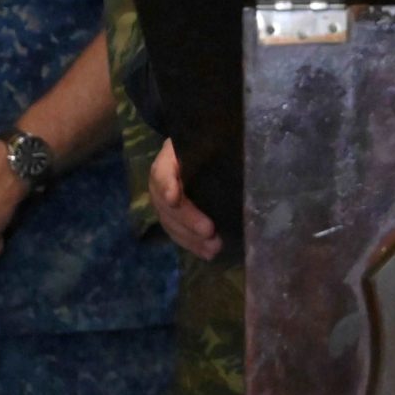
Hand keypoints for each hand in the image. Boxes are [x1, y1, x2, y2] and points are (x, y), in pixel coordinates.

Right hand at [149, 139, 223, 260]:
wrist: (202, 151)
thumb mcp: (207, 141)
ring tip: (213, 247)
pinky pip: (176, 232)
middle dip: (187, 220)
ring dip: (190, 238)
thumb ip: (211, 148)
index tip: (174, 198)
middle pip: (166, 204)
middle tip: (209, 230)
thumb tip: (233, 155)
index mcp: (168, 159)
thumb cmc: (209, 144)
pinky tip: (207, 253)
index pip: (162, 172)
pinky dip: (191, 244)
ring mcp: (163, 201)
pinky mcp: (172, 217)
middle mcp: (161, 182)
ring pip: (170, 222)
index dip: (167, 185)